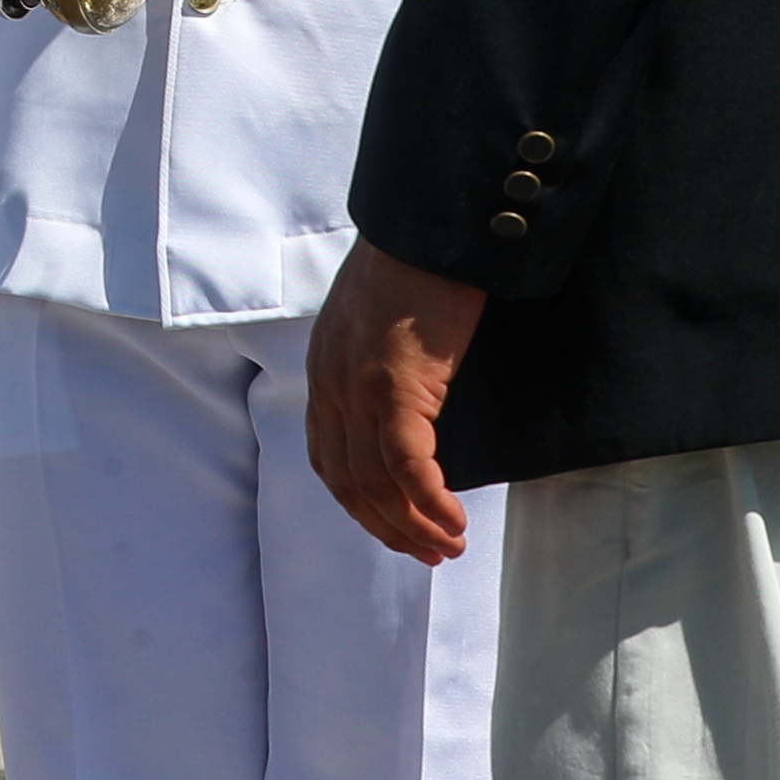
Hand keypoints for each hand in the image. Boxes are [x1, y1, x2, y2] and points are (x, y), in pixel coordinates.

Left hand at [305, 238, 487, 565]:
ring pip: (378, 484)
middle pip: (349, 483)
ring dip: (415, 525)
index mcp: (325, 371)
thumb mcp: (377, 318)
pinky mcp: (395, 389)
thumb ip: (379, 360)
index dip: (360, 503)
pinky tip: (453, 521)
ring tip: (449, 546)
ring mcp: (360, 389)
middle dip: (388, 527)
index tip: (393, 526)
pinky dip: (430, 502)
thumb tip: (410, 397)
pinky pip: (408, 467)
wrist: (427, 227)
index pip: (328, 458)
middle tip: (427, 552)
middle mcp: (332, 386)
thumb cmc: (416, 265)